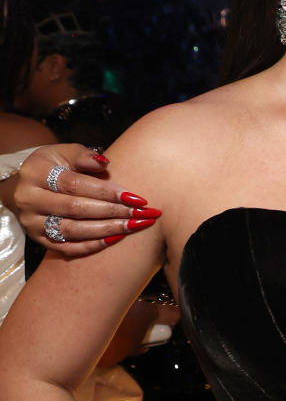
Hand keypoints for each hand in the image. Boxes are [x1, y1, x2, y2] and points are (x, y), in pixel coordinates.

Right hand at [15, 145, 159, 255]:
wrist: (30, 186)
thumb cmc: (55, 166)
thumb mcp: (65, 153)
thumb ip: (84, 156)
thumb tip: (105, 163)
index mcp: (35, 172)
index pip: (74, 184)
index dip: (106, 192)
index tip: (135, 197)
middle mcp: (29, 199)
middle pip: (75, 208)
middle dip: (112, 211)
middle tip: (141, 213)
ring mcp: (32, 223)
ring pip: (72, 230)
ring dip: (107, 229)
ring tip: (134, 226)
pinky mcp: (39, 240)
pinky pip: (68, 248)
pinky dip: (93, 245)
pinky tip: (116, 238)